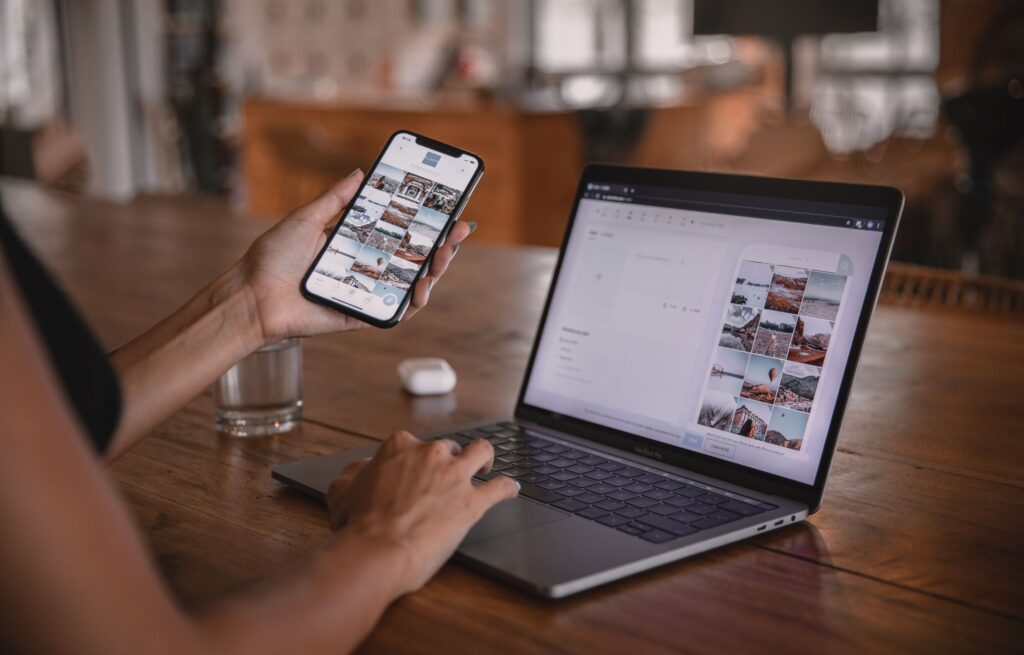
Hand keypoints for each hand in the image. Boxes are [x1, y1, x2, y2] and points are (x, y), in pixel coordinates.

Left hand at [239, 170, 474, 343]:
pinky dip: (413, 303)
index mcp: (356, 244)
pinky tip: (422, 288)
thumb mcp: (307, 218)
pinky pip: (395, 312)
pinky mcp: (361, 315)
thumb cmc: (273, 257)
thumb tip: (361, 173)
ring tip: (444, 257)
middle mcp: (365, 268)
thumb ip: (336, 199)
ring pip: (411, 284)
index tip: (448, 210)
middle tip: (457, 231)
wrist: (253, 295)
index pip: (400, 232)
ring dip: (434, 271)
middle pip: (413, 258)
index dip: (426, 224)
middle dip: (441, 245)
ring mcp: (366, 293)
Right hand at [326, 432, 519, 595]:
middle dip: (449, 460)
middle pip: (449, 448)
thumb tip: (362, 469)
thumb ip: (355, 473)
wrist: (377, 550)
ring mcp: (454, 476)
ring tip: (485, 467)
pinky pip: (500, 488)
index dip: (415, 459)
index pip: (414, 444)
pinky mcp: (472, 502)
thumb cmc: (358, 525)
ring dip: (486, 458)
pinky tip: (511, 490)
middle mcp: (431, 454)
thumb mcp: (343, 490)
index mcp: (400, 447)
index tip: (416, 471)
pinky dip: (508, 488)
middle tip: (446, 478)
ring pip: (482, 452)